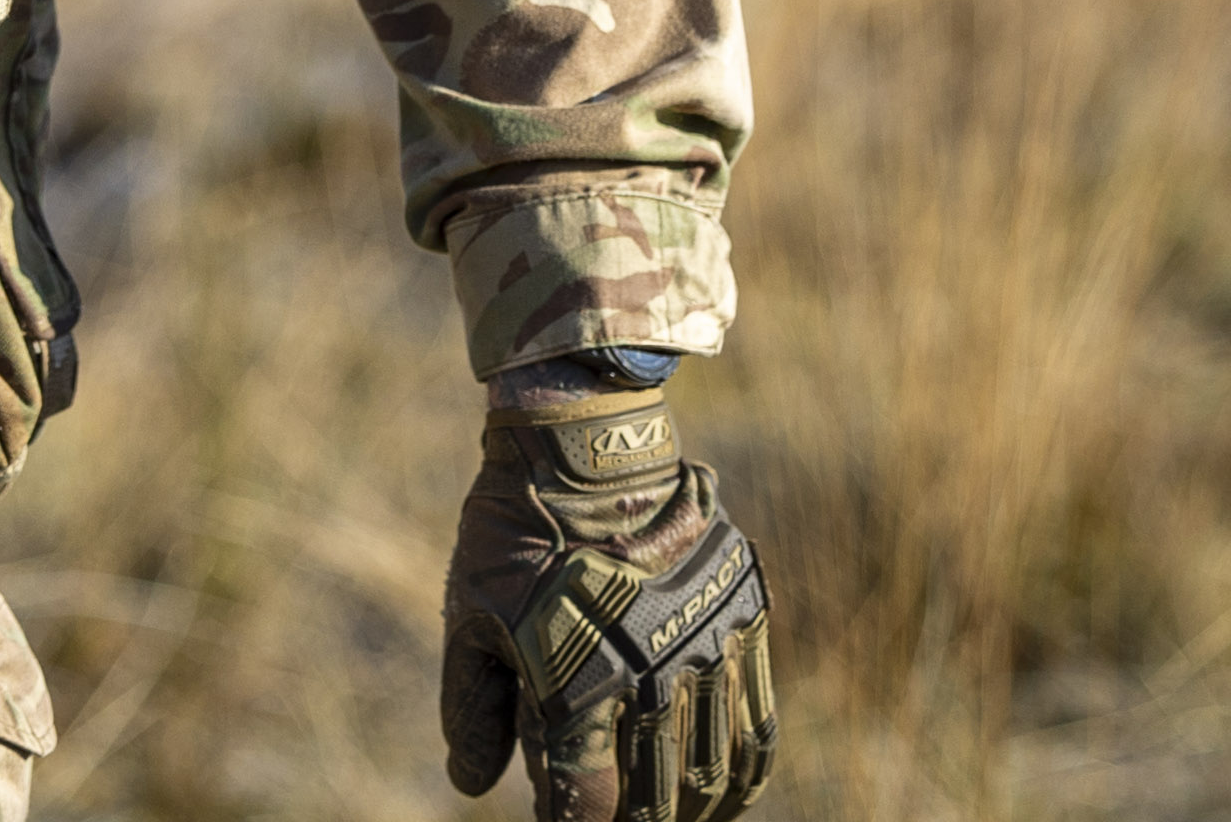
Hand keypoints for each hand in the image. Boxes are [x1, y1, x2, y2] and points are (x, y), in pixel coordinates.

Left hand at [441, 388, 777, 820]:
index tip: (563, 819)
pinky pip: (758, 720)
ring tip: (678, 815)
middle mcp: (648, 677)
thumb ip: (473, 710)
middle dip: (640, 819)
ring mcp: (702, 648)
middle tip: (626, 816)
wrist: (583, 445)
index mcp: (575, 686)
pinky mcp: (740, 621)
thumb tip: (471, 785)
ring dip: (695, 805)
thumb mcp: (473, 619)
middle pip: (657, 799)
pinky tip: (730, 791)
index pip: (582, 805)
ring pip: (714, 769)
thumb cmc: (514, 535)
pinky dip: (745, 769)